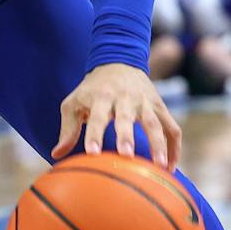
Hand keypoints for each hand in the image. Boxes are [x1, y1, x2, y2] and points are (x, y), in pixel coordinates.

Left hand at [51, 61, 183, 169]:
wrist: (119, 61)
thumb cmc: (92, 89)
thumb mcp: (74, 103)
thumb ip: (67, 129)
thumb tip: (56, 155)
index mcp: (101, 96)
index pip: (98, 117)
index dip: (95, 135)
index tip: (93, 153)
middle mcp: (125, 98)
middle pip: (127, 118)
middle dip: (127, 137)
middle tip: (127, 156)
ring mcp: (145, 102)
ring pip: (156, 123)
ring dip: (159, 145)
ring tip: (160, 167)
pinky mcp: (160, 106)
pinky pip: (172, 128)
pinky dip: (174, 147)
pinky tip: (170, 168)